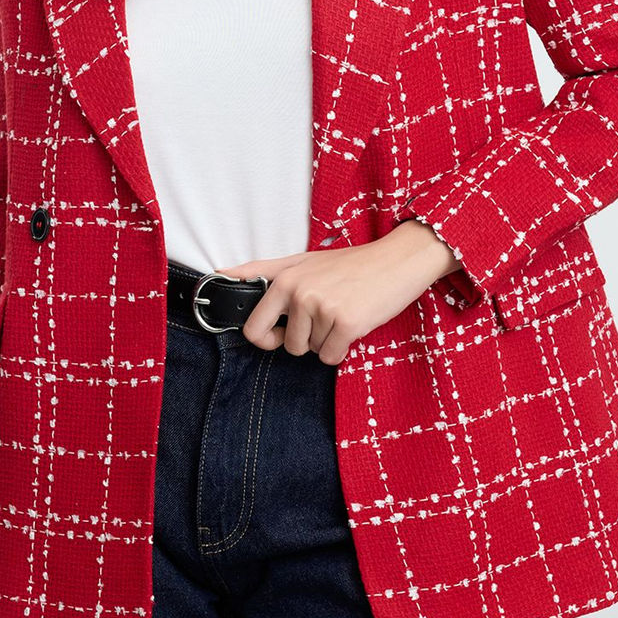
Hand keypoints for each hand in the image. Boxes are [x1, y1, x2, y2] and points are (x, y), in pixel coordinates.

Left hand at [214, 223, 461, 365]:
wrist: (397, 260)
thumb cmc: (349, 263)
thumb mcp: (301, 261)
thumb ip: (260, 270)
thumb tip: (221, 273)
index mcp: (285, 280)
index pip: (253, 329)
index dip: (266, 339)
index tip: (279, 335)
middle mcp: (300, 293)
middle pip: (288, 345)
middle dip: (304, 341)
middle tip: (323, 318)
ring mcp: (323, 309)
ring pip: (312, 351)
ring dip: (328, 340)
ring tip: (343, 312)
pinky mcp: (347, 323)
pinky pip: (332, 357)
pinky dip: (343, 348)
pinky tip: (354, 324)